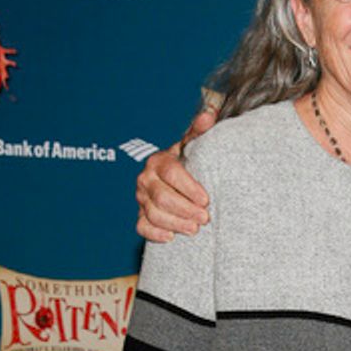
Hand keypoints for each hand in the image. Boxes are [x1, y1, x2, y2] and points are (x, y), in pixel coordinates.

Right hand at [135, 109, 215, 241]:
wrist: (173, 178)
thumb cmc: (186, 161)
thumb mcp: (192, 145)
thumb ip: (200, 130)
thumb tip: (209, 114)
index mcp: (158, 161)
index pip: (171, 174)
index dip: (188, 188)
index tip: (206, 199)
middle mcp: (146, 179)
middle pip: (161, 197)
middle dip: (185, 209)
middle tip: (205, 218)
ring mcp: (141, 198)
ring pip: (153, 214)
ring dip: (175, 223)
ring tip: (195, 229)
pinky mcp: (141, 215)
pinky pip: (142, 227)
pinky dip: (155, 234)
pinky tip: (171, 237)